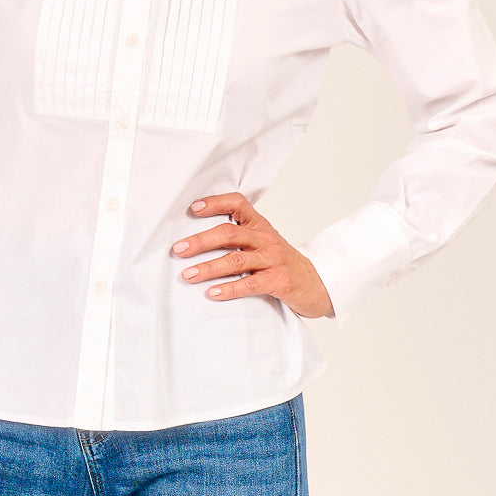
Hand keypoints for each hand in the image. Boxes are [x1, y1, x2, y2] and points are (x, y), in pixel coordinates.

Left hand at [172, 191, 333, 320]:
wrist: (317, 284)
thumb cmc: (281, 264)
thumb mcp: (263, 244)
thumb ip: (238, 238)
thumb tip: (196, 240)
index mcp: (260, 225)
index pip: (238, 203)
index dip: (215, 203)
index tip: (193, 209)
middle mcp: (266, 238)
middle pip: (229, 233)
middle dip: (200, 241)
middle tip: (178, 250)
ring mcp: (274, 259)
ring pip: (235, 260)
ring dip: (208, 268)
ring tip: (188, 275)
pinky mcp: (280, 281)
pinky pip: (250, 284)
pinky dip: (230, 288)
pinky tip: (212, 293)